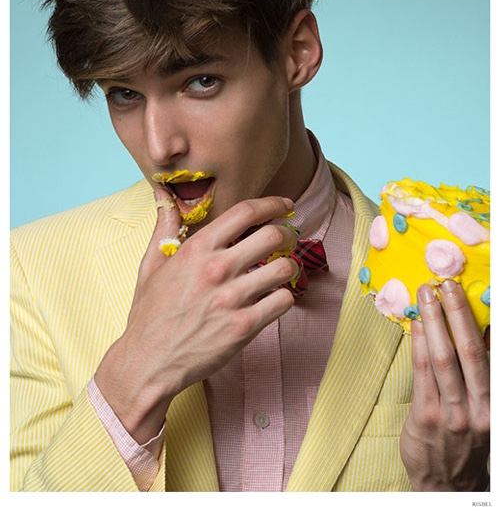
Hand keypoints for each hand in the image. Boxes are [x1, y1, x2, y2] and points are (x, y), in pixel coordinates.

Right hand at [95, 189, 298, 442]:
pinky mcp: (243, 327)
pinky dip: (284, 298)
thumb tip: (162, 194)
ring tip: (283, 271)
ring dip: (289, 267)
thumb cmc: (150, 313)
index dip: (272, 204)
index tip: (285, 205)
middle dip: (288, 234)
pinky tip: (274, 299)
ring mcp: (231, 299)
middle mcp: (216, 269)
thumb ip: (164, 227)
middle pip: (272, 235)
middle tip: (289, 239)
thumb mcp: (151, 265)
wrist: (147, 362)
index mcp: (196, 249)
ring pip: (284, 268)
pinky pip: (283, 301)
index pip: (244, 211)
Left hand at [400, 280, 489, 490]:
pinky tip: (417, 324)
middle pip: (468, 351)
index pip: (491, 355)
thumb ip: (478, 374)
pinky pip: (422, 374)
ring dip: (434, 321)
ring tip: (426, 295)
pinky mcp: (426, 418)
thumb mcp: (483, 410)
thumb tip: (477, 330)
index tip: (470, 292)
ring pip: (443, 359)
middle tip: (446, 284)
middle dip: (457, 313)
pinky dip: (420, 344)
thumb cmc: (466, 441)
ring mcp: (453, 415)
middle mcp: (480, 408)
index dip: (481, 322)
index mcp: (494, 403)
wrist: (448, 486)